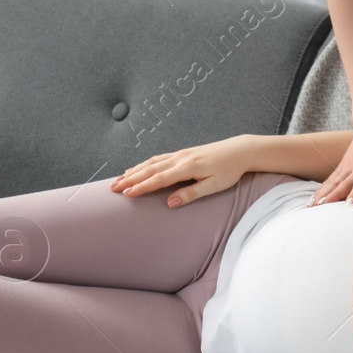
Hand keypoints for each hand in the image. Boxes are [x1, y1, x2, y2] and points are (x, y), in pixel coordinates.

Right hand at [110, 136, 248, 207]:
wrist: (240, 150)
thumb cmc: (230, 171)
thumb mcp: (214, 185)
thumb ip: (192, 194)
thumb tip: (170, 203)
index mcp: (187, 168)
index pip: (159, 179)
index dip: (141, 187)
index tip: (126, 194)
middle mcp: (180, 159)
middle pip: (150, 170)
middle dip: (130, 179)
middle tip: (112, 188)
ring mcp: (180, 154)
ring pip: (151, 163)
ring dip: (134, 171)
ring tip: (118, 180)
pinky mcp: (182, 153)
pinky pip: (158, 158)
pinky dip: (144, 164)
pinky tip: (136, 168)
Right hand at [310, 122, 352, 205]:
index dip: (350, 196)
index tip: (343, 208)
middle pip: (339, 185)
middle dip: (329, 198)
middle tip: (318, 209)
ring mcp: (346, 167)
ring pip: (332, 182)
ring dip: (322, 194)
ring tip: (312, 204)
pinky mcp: (343, 165)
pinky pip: (331, 178)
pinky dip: (323, 187)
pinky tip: (316, 195)